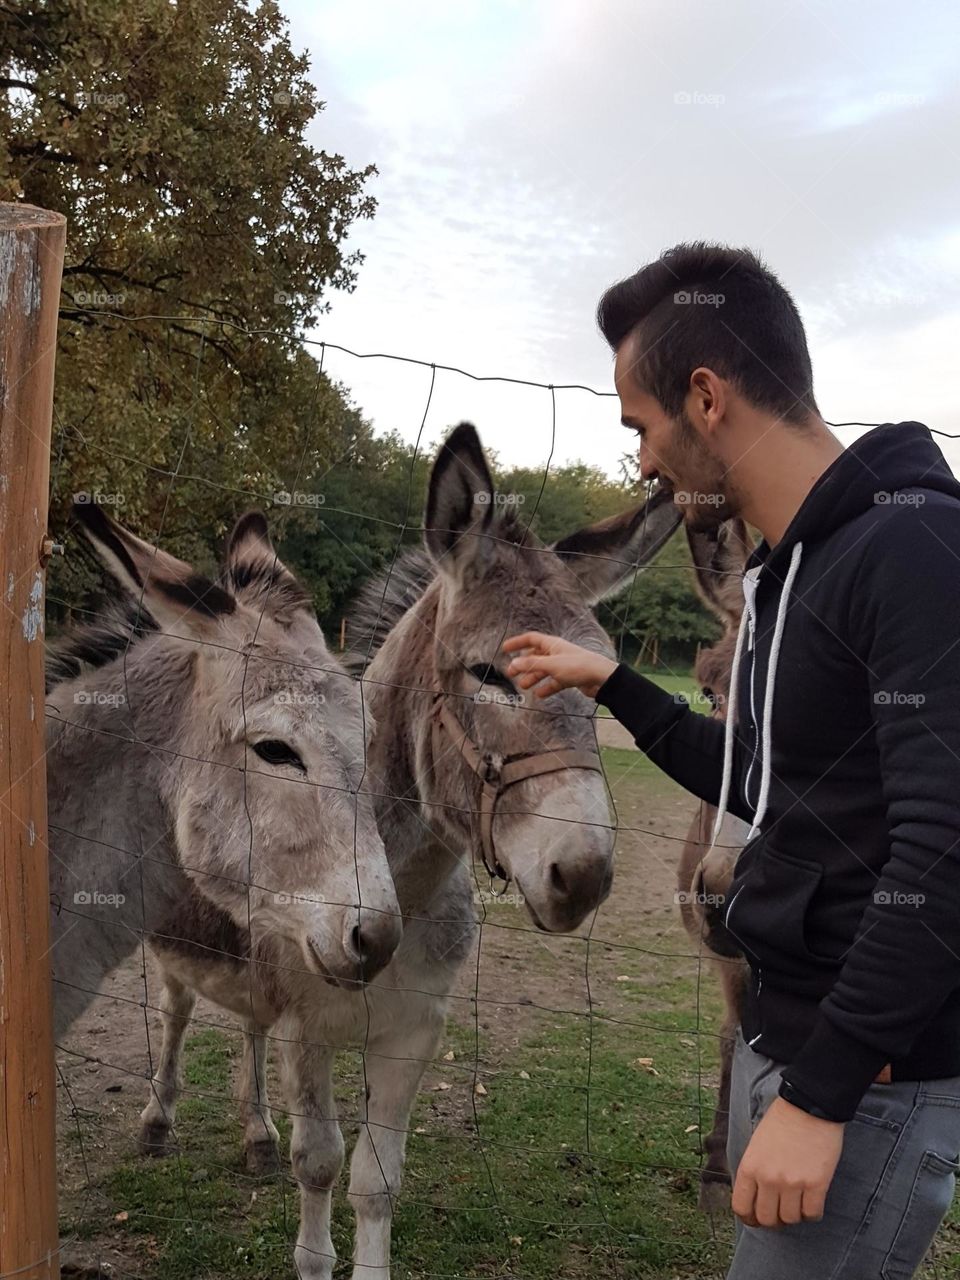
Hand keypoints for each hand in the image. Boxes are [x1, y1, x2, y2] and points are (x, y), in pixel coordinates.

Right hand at [503, 631, 616, 699]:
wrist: (602, 678)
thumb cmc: (579, 666)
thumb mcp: (551, 665)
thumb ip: (531, 664)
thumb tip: (513, 663)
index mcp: (552, 644)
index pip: (531, 639)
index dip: (517, 643)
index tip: (504, 649)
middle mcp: (557, 653)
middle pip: (535, 656)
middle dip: (523, 665)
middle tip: (511, 674)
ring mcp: (563, 665)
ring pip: (544, 670)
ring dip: (533, 677)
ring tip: (524, 686)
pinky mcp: (570, 677)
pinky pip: (554, 681)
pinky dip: (546, 687)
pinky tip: (539, 694)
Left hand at [732, 1096, 843, 1228]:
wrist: (808, 1105)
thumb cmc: (781, 1121)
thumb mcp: (756, 1144)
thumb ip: (754, 1171)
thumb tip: (755, 1196)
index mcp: (749, 1167)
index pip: (741, 1207)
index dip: (749, 1218)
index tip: (756, 1218)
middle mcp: (768, 1178)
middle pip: (766, 1219)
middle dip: (773, 1220)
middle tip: (780, 1211)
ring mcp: (793, 1183)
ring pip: (790, 1219)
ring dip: (794, 1214)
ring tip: (797, 1202)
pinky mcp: (816, 1184)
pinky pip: (812, 1214)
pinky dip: (812, 1212)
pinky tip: (812, 1201)